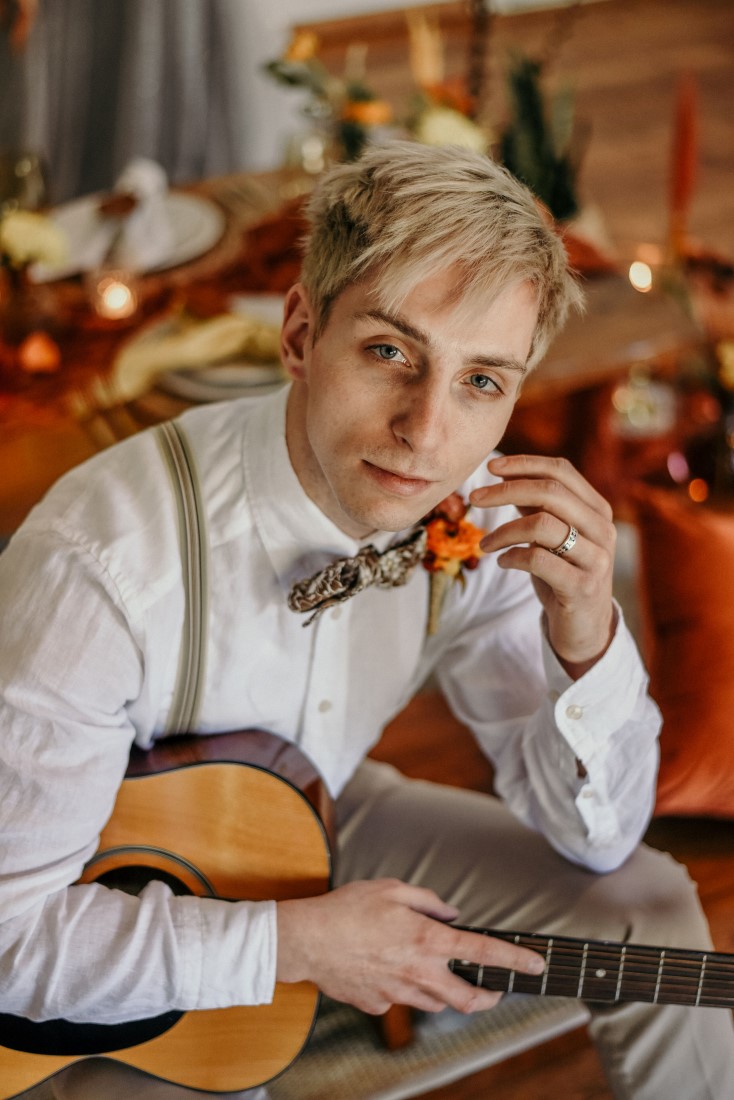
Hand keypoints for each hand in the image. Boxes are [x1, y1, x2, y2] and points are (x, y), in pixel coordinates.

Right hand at [276, 878, 544, 1014]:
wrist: (306, 940)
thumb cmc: (347, 908)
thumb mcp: (392, 888)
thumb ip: (428, 900)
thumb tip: (449, 913)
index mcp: (426, 939)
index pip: (482, 951)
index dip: (514, 960)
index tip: (535, 965)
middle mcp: (418, 972)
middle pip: (467, 999)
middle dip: (488, 997)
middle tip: (494, 990)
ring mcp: (398, 993)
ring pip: (435, 1003)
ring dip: (444, 991)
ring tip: (432, 971)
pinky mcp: (377, 1005)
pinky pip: (401, 1001)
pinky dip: (404, 989)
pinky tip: (386, 969)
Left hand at [470, 454, 615, 677]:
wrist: (584, 629)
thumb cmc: (563, 576)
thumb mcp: (552, 537)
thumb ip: (538, 508)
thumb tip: (506, 477)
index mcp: (596, 509)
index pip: (561, 471)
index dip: (524, 464)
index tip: (490, 467)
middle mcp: (602, 529)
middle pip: (551, 492)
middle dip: (506, 491)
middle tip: (475, 498)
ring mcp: (596, 558)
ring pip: (543, 524)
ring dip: (504, 531)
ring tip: (484, 543)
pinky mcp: (582, 586)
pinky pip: (538, 560)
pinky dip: (512, 557)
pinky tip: (502, 562)